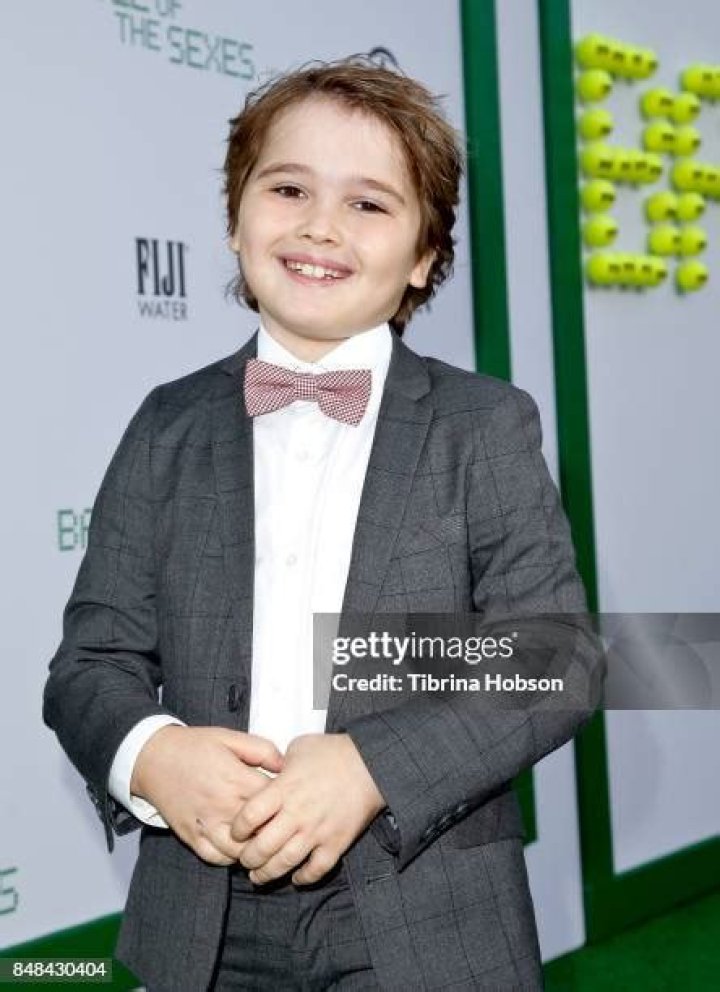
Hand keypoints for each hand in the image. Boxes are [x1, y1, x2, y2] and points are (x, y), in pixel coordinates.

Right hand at [131, 725, 282, 865]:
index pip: (274, 801)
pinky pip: (216, 858)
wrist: (153, 758)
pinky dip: (231, 857)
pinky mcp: (192, 836)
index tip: (292, 801)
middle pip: (261, 830)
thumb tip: (285, 766)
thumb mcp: (231, 737)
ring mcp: (206, 824)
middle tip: (284, 826)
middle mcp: (223, 805)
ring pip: (240, 851)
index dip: (288, 803)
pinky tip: (239, 848)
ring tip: (263, 840)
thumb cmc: (194, 746)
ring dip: (254, 848)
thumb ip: (262, 750)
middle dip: (276, 830)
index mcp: (236, 779)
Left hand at [230, 733, 385, 885]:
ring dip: (268, 874)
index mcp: (284, 789)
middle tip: (245, 859)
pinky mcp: (336, 843)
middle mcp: (297, 814)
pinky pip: (316, 870)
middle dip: (248, 858)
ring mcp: (317, 831)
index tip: (236, 831)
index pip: (249, 816)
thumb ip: (278, 762)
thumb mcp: (299, 747)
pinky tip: (296, 876)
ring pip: (285, 863)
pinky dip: (303, 878)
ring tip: (259, 876)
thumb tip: (268, 770)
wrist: (371, 764)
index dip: (237, 828)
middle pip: (262, 847)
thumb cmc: (334, 752)